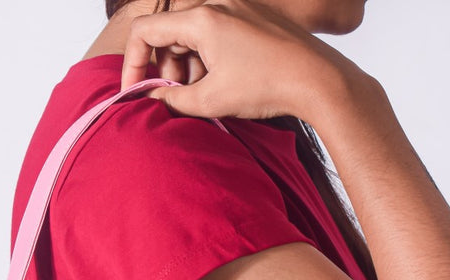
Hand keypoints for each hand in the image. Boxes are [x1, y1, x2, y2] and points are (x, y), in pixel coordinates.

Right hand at [121, 0, 364, 123]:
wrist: (317, 79)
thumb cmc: (267, 85)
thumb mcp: (210, 100)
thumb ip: (172, 100)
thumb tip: (151, 100)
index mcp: (201, 19)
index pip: (145, 31)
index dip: (132, 63)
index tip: (135, 89)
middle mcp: (217, 4)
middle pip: (169, 32)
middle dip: (163, 68)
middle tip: (174, 97)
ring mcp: (237, 8)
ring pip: (191, 34)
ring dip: (186, 65)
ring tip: (201, 93)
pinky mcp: (251, 18)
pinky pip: (215, 33)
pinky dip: (207, 58)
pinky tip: (220, 83)